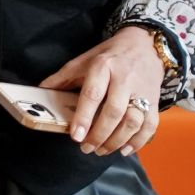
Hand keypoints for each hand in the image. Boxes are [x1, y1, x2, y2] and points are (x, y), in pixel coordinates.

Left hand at [37, 26, 165, 156]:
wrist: (145, 45)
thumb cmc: (109, 55)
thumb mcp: (83, 60)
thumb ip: (63, 77)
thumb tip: (40, 90)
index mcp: (103, 66)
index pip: (92, 94)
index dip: (84, 117)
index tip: (75, 136)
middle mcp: (125, 78)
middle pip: (114, 112)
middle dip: (99, 134)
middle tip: (86, 147)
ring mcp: (143, 90)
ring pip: (133, 121)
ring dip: (117, 141)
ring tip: (102, 150)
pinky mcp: (155, 100)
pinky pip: (150, 125)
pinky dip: (139, 141)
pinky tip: (124, 149)